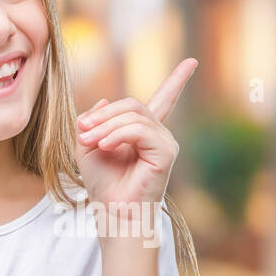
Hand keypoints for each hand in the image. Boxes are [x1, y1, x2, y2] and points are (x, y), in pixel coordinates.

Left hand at [75, 58, 196, 209]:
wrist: (113, 212)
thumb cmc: (102, 184)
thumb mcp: (87, 147)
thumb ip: (91, 122)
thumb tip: (102, 101)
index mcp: (143, 132)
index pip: (164, 100)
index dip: (177, 81)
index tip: (192, 63)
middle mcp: (159, 134)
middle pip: (132, 104)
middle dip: (104, 114)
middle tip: (83, 133)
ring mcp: (165, 142)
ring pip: (134, 115)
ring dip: (106, 125)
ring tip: (90, 142)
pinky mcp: (166, 151)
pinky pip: (139, 129)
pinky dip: (117, 134)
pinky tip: (105, 146)